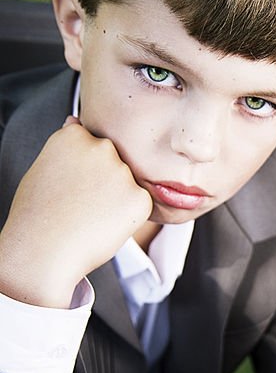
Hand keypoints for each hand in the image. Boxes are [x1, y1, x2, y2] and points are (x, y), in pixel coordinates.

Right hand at [0, 118, 152, 307]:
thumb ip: (66, 146)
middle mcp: (101, 147)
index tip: (72, 185)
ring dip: (117, 198)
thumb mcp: (44, 168)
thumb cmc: (38, 216)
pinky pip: (140, 204)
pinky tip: (104, 225)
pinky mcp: (140, 197)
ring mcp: (122, 171)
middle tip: (82, 204)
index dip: (83, 169)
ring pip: (127, 183)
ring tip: (90, 217)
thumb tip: (75, 121)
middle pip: (114, 161)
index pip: (92, 143)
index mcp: (74, 135)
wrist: (44, 251)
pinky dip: (128, 216)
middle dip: (104, 180)